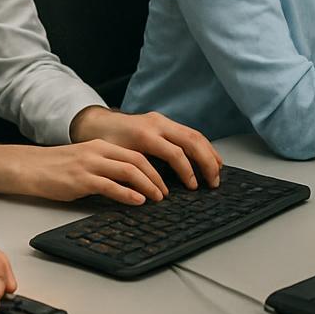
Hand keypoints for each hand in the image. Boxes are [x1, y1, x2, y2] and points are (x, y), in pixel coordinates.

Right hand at [0, 139, 168, 204]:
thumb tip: (131, 183)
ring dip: (147, 185)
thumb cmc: (57, 168)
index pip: (135, 153)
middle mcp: (97, 151)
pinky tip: (137, 201)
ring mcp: (89, 164)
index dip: (154, 168)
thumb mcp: (85, 160)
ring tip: (157, 198)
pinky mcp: (80, 179)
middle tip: (166, 193)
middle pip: (137, 160)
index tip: (164, 183)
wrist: (29, 167)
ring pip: (128, 171)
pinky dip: (128, 194)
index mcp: (100, 145)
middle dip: (156, 177)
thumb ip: (106, 166)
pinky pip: (110, 185)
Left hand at [71, 107, 222, 189]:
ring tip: (218, 172)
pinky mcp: (164, 122)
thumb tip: (155, 193)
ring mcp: (162, 120)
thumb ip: (137, 172)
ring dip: (209, 153)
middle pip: (191, 140)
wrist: (97, 123)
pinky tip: (209, 158)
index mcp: (145, 134)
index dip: (187, 172)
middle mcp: (157, 123)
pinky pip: (189, 132)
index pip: (175, 153)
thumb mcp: (118, 159)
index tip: (193, 188)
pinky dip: (202, 146)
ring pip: (194, 134)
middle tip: (214, 182)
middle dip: (206, 162)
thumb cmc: (105, 143)